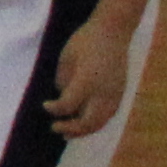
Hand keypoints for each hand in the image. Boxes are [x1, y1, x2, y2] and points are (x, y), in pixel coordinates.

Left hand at [46, 9, 142, 139]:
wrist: (113, 32)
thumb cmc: (85, 41)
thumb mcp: (66, 58)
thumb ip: (64, 80)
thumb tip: (62, 96)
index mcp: (87, 81)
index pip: (68, 105)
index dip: (54, 109)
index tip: (45, 106)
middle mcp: (104, 92)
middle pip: (88, 121)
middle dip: (70, 128)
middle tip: (55, 128)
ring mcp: (115, 94)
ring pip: (101, 122)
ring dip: (84, 130)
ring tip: (68, 134)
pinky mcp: (121, 93)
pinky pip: (108, 115)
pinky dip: (96, 123)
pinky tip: (85, 124)